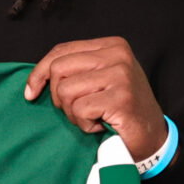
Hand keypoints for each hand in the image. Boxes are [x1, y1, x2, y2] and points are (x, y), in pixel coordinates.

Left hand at [23, 37, 166, 158]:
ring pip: (65, 91)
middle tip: (77, 111)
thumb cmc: (121, 110)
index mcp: (111, 45)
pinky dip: (85, 124)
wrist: (153, 137)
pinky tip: (101, 126)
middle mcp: (118, 55)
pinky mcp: (121, 98)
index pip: (61, 51)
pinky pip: (80, 109)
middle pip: (59, 69)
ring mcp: (121, 75)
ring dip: (73, 113)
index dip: (39, 72)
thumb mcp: (99, 80)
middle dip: (58, 96)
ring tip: (93, 118)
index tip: (31, 92)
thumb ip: (76, 70)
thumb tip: (36, 78)